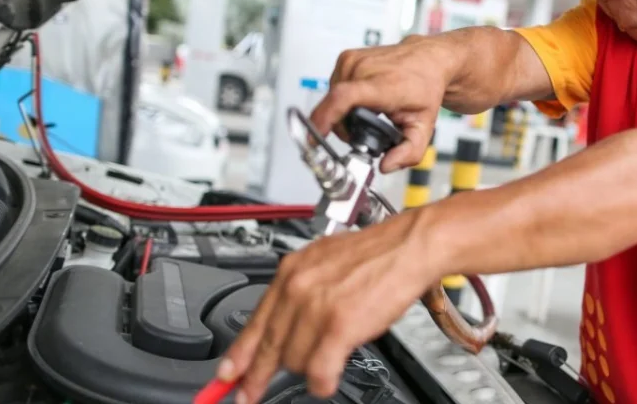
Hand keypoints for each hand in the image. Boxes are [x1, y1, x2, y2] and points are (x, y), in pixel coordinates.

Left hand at [215, 212, 438, 403]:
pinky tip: (325, 380)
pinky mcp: (339, 325)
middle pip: (268, 346)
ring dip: (307, 369)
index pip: (256, 321)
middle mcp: (298, 287)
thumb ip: (301, 291)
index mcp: (292, 271)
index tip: (227, 373)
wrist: (409, 246)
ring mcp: (316, 307)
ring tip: (324, 361)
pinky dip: (322, 381)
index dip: (240, 354)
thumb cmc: (376, 254)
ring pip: (294, 360)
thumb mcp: (324, 262)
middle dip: (257, 376)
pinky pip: (319, 370)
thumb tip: (286, 321)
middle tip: (247, 394)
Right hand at [310, 37, 453, 172]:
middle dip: (344, 128)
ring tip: (369, 114)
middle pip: (335, 108)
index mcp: (383, 85)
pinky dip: (344, 101)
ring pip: (332, 100)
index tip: (315, 136)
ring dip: (344, 115)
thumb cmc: (425, 87)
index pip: (344, 98)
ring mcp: (352, 61)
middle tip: (366, 132)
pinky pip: (334, 88)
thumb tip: (386, 166)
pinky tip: (363, 101)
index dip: (325, 118)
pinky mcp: (345, 58)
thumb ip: (409, 153)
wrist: (427, 59)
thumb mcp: (424, 127)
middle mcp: (364, 69)